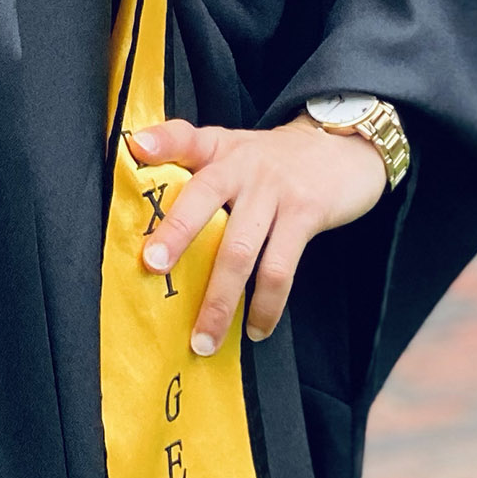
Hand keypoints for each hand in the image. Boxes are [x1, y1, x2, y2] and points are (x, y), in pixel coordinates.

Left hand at [128, 116, 386, 354]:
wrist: (341, 148)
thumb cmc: (273, 160)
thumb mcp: (233, 149)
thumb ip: (193, 163)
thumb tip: (144, 192)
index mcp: (219, 148)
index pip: (185, 136)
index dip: (160, 140)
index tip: (135, 148)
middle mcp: (242, 165)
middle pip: (202, 197)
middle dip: (177, 233)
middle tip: (152, 267)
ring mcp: (274, 191)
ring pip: (239, 249)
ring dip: (220, 300)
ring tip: (203, 341)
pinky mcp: (305, 214)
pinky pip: (280, 269)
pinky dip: (266, 305)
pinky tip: (255, 329)